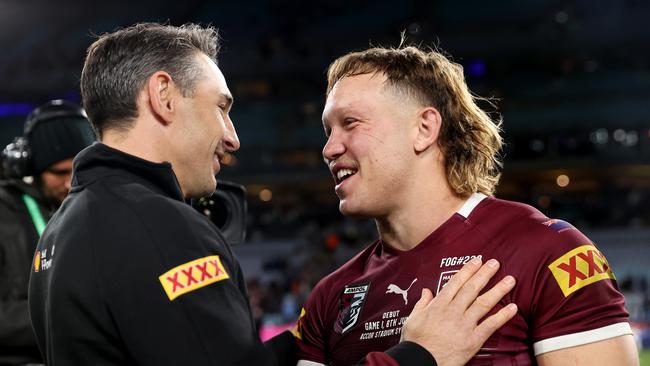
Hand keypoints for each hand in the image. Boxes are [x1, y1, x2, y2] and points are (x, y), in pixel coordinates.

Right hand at [400, 257, 516, 365]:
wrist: (420, 361)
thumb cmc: (415, 342)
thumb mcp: (413, 318)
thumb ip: (421, 303)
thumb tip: (426, 291)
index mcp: (438, 305)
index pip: (456, 282)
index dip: (468, 270)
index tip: (477, 261)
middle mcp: (453, 311)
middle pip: (472, 288)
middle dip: (484, 274)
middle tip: (495, 263)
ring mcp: (464, 325)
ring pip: (484, 303)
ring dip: (498, 290)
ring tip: (510, 280)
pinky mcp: (472, 340)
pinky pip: (490, 325)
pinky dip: (503, 316)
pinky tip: (513, 307)